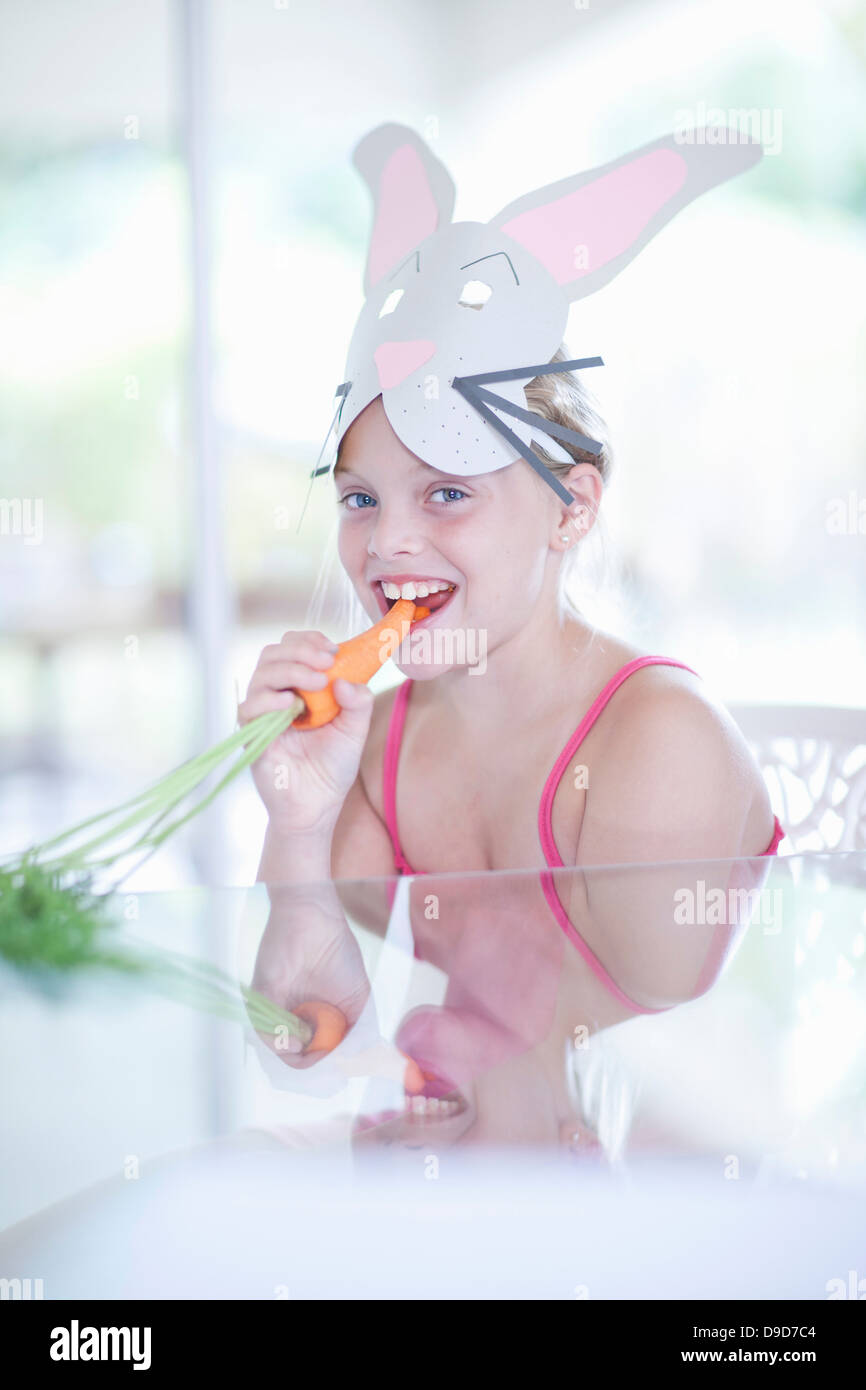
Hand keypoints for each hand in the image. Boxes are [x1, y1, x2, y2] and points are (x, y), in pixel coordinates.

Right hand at [238, 629, 374, 834]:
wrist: (317, 805)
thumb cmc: (332, 765)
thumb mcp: (355, 729)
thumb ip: (358, 702)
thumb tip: (343, 679)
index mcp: (299, 685)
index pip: (293, 647)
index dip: (309, 640)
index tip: (332, 648)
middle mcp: (276, 693)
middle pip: (274, 654)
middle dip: (301, 651)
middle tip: (326, 662)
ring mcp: (262, 713)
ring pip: (261, 674)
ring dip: (291, 670)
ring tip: (316, 683)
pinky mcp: (252, 734)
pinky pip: (249, 707)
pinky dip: (269, 699)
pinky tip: (291, 704)